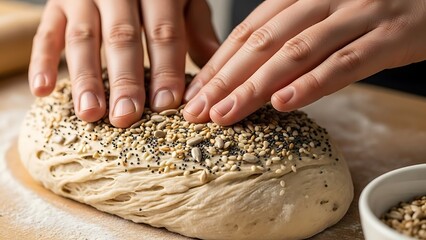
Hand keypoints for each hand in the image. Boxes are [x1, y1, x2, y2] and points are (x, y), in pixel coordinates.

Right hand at [29, 0, 218, 127]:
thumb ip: (196, 27)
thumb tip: (214, 69)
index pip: (163, 31)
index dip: (166, 68)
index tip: (167, 104)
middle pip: (122, 37)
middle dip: (125, 79)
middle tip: (126, 117)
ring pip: (82, 38)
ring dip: (85, 77)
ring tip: (91, 113)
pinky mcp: (56, 4)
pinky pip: (46, 32)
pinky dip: (42, 61)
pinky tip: (43, 91)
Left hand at [183, 0, 425, 124]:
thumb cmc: (370, 8)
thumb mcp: (323, 14)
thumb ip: (289, 37)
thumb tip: (250, 76)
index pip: (248, 31)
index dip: (218, 63)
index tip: (195, 93)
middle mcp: (323, 0)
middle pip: (263, 43)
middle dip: (226, 80)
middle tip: (198, 112)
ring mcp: (356, 15)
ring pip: (296, 53)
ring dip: (256, 87)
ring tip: (227, 115)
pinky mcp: (389, 36)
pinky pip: (345, 63)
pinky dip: (313, 84)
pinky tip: (284, 103)